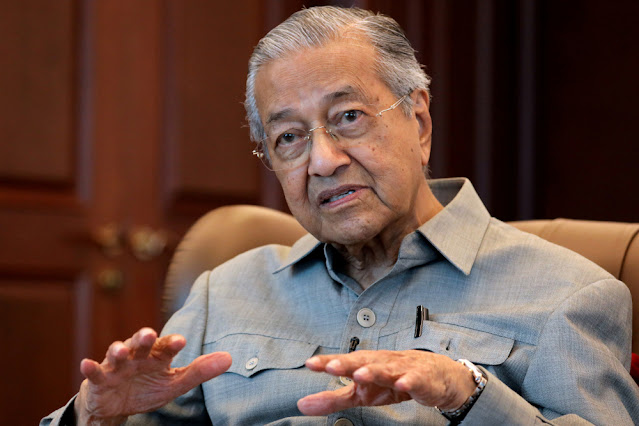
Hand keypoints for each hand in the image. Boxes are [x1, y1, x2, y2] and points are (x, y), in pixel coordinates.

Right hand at [75, 327, 230, 423]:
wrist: (117, 406)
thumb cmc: (148, 388)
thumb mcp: (175, 383)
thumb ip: (200, 371)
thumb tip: (229, 358)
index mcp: (157, 356)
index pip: (166, 346)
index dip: (172, 343)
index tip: (181, 341)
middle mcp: (137, 356)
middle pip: (140, 343)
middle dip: (144, 338)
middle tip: (150, 334)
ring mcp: (117, 366)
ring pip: (117, 354)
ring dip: (118, 350)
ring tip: (121, 350)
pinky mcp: (100, 380)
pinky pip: (95, 373)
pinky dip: (90, 368)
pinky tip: (86, 363)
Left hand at [297, 350, 475, 415]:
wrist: (436, 376)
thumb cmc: (394, 380)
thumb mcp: (362, 393)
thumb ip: (333, 398)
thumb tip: (302, 404)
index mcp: (365, 364)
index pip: (344, 362)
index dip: (327, 363)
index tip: (310, 364)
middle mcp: (381, 363)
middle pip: (363, 361)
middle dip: (347, 363)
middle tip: (330, 366)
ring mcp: (402, 369)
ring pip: (387, 369)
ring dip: (374, 371)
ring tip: (360, 374)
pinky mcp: (422, 379)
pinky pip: (415, 380)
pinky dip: (410, 381)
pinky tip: (402, 384)